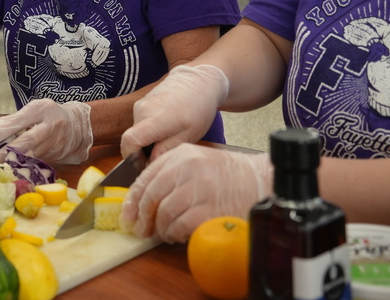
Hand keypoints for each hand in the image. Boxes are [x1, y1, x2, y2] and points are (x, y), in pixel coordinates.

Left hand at [0, 99, 91, 164]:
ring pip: (31, 154)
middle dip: (9, 149)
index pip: (20, 120)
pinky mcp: (55, 157)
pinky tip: (14, 166)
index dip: (3, 130)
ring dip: (14, 160)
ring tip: (1, 163)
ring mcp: (55, 143)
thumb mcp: (35, 109)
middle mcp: (51, 127)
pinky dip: (24, 164)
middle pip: (28, 140)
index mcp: (43, 110)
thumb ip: (16, 118)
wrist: (78, 126)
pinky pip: (36, 161)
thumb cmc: (50, 114)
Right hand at [120, 64, 228, 159]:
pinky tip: (166, 129)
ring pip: (136, 131)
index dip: (131, 157)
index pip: (130, 141)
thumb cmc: (198, 108)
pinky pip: (140, 122)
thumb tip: (150, 162)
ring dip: (147, 140)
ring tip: (168, 139)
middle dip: (142, 152)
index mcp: (154, 119)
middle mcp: (142, 110)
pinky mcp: (142, 102)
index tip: (141, 166)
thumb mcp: (189, 135)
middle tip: (161, 157)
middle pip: (132, 138)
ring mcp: (141, 104)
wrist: (198, 80)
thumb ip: (167, 149)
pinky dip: (148, 130)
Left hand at [121, 144, 271, 242]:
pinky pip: (179, 226)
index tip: (129, 213)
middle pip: (151, 196)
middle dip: (142, 216)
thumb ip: (171, 173)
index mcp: (181, 155)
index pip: (146, 177)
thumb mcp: (197, 160)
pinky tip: (177, 235)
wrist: (260, 181)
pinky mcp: (208, 210)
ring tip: (164, 233)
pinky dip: (174, 234)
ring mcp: (198, 189)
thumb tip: (143, 198)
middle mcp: (187, 169)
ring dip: (160, 228)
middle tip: (141, 229)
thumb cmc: (228, 174)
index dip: (133, 199)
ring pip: (163, 213)